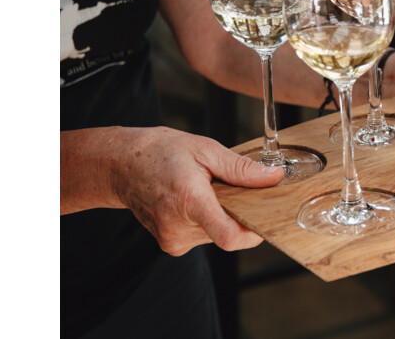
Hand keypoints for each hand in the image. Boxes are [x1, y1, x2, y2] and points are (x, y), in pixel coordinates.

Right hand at [108, 127, 283, 255]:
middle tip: (224, 187)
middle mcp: (179, 227)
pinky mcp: (171, 245)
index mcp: (189, 201)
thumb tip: (272, 179)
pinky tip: (192, 201)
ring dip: (220, 214)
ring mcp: (173, 240)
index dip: (254, 231)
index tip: (264, 216)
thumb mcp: (205, 149)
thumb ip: (240, 168)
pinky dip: (207, 220)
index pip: (229, 236)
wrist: (122, 165)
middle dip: (236, 211)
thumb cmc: (160, 153)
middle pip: (229, 231)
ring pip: (218, 234)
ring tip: (202, 191)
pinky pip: (204, 236)